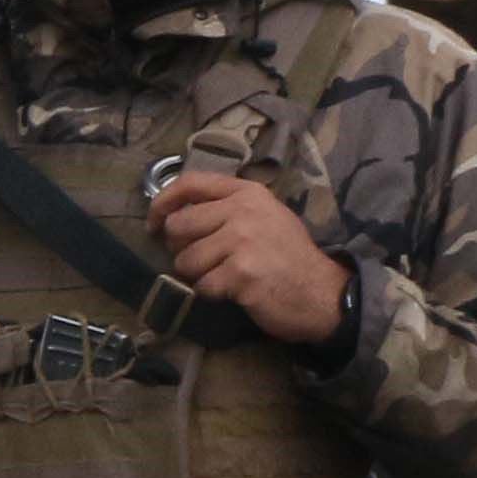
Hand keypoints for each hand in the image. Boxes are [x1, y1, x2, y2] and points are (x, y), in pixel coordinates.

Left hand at [150, 172, 350, 348]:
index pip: (190, 183)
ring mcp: (242, 240)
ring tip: (226, 276)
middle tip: (204, 260)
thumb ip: (225, 208)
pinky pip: (202, 285)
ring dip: (198, 275)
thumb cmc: (288, 256)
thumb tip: (173, 215)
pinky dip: (213, 293)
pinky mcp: (241, 272)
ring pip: (185, 260)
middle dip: (182, 249)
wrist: (323, 292)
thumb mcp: (263, 217)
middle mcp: (243, 210)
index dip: (162, 203)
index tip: (154, 223)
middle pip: (178, 226)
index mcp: (247, 193)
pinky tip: (236, 291)